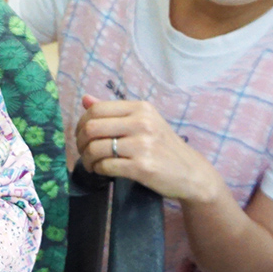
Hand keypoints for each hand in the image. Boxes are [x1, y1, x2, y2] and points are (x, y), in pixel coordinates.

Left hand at [74, 95, 224, 203]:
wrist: (191, 172)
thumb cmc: (164, 146)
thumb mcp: (144, 122)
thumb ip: (114, 112)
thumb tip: (85, 99)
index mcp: (140, 108)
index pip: (97, 109)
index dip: (81, 123)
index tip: (81, 135)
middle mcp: (142, 123)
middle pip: (92, 128)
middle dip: (80, 142)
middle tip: (83, 151)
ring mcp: (143, 145)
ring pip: (96, 149)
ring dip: (87, 159)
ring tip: (91, 164)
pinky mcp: (142, 167)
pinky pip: (106, 166)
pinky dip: (98, 170)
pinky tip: (101, 171)